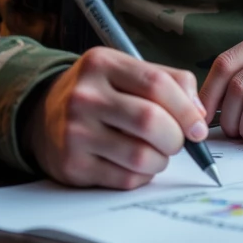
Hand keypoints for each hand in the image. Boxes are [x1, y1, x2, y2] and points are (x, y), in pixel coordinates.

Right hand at [22, 47, 209, 188]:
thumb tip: (199, 115)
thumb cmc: (99, 93)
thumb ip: (169, 82)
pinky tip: (136, 164)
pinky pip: (125, 178)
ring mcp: (75, 132)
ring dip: (161, 160)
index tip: (198, 127)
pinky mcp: (73, 165)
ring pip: (140, 156)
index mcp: (102, 63)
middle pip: (150, 121)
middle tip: (177, 142)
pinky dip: (142, 175)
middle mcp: (84, 96)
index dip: (186, 109)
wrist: (43, 115)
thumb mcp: (126, 71)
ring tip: (156, 153)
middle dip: (175, 138)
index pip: (157, 84)